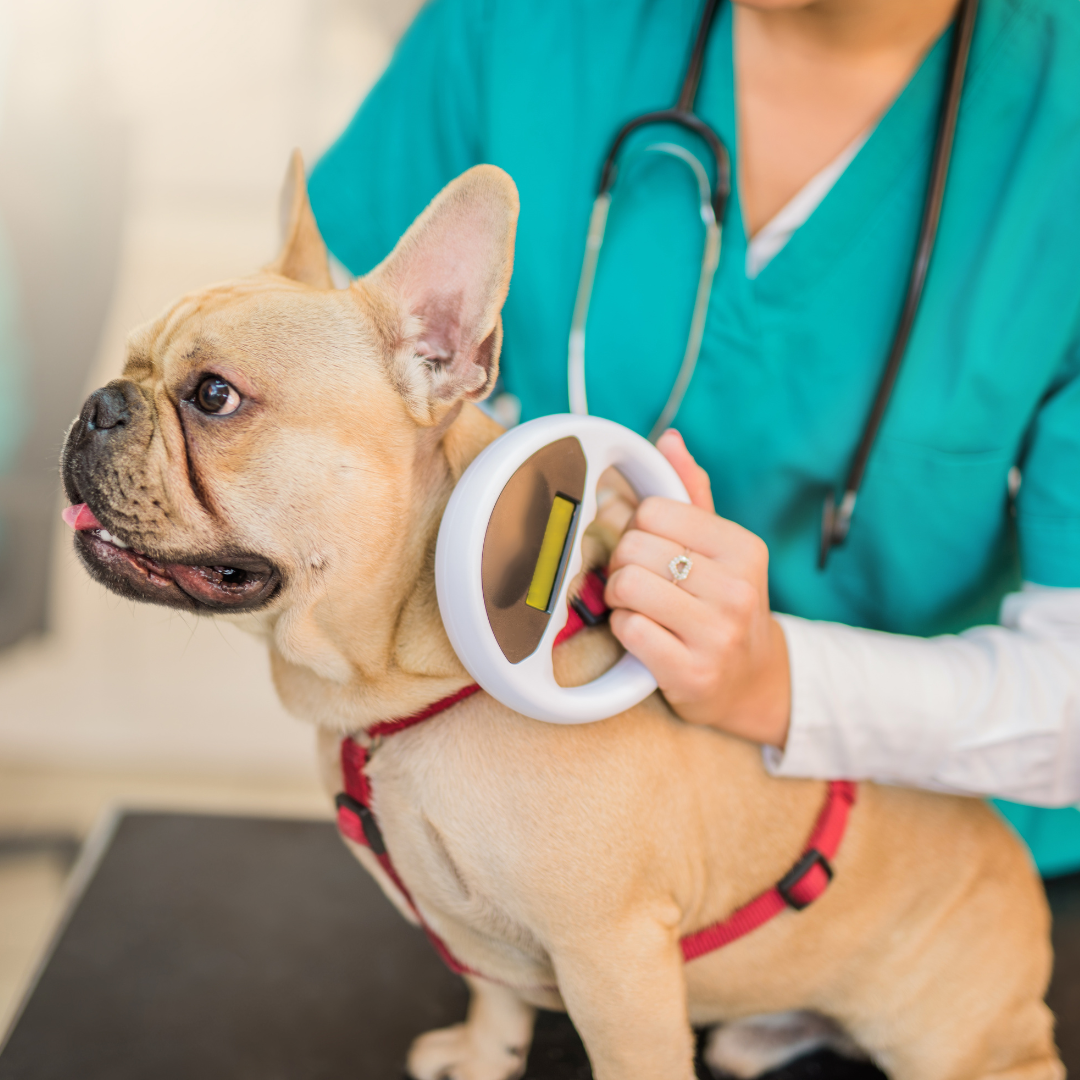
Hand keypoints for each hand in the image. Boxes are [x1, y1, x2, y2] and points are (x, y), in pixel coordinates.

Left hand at [603, 430, 790, 746]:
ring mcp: (717, 634)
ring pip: (627, 587)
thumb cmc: (724, 605)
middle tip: (638, 582)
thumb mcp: (721, 548)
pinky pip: (628, 630)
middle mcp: (737, 590)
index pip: (654, 511)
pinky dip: (623, 631)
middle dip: (623, 565)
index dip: (638, 529)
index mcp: (744, 548)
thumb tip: (669, 439)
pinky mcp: (692, 672)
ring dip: (619, 599)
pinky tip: (643, 636)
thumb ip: (693, 493)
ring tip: (638, 608)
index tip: (651, 550)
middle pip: (634, 548)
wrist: (751, 680)